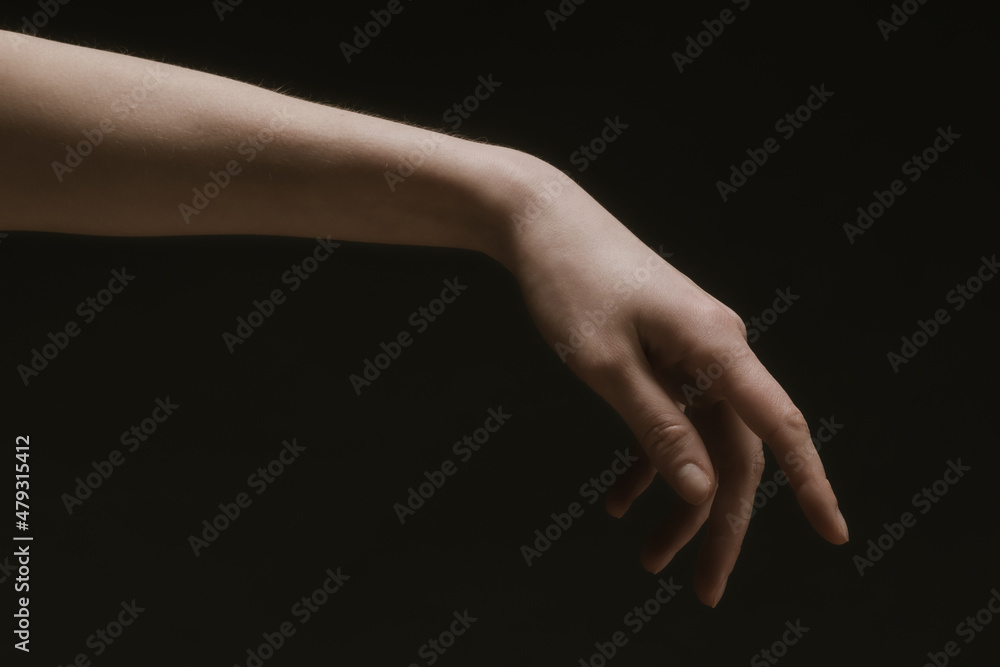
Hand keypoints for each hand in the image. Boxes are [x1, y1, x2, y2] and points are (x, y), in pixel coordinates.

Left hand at [497, 159, 849, 607]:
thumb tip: (706, 492)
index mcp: (716, 346)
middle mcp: (717, 350)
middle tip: (702, 587)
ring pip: (702, 443)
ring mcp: (692, 352)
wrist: (541, 222)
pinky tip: (622, 501)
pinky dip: (650, 461)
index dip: (810, 484)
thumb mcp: (607, 366)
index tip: (833, 534)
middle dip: (720, 523)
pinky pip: (672, 419)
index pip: (778, 425)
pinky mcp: (665, 354)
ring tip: (651, 557)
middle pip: (736, 451)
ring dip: (680, 501)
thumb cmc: (571, 283)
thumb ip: (659, 429)